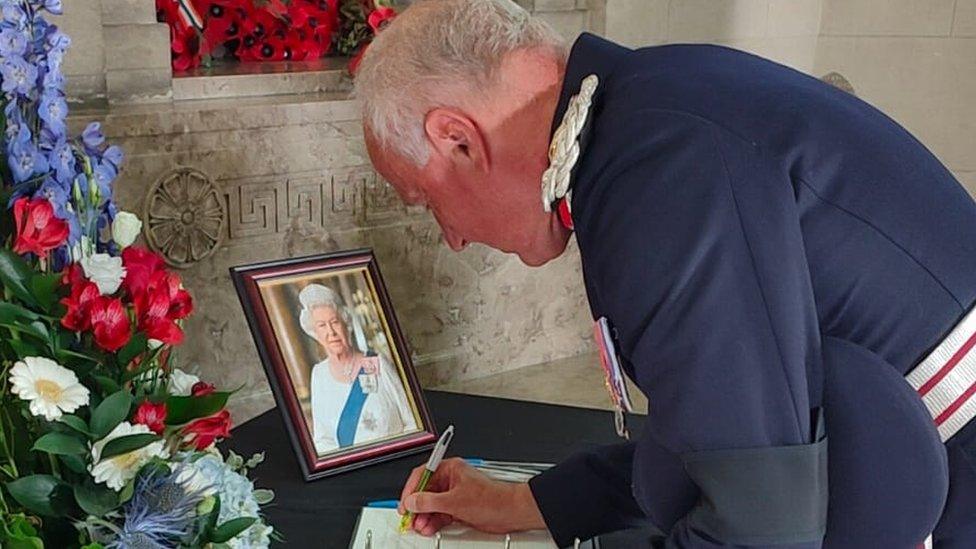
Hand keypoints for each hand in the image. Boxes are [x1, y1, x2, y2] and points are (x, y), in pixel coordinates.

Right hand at [398, 457, 546, 535]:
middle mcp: (451, 480)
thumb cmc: (492, 499)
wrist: (510, 512)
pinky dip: (433, 521)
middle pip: (425, 491)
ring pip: (432, 505)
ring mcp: (454, 494)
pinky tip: (429, 527)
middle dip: (417, 506)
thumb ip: (430, 501)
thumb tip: (413, 501)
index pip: (423, 474)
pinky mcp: (458, 508)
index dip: (411, 489)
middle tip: (410, 517)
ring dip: (424, 516)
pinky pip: (440, 514)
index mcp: (451, 469)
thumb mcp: (455, 501)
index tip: (405, 503)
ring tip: (420, 525)